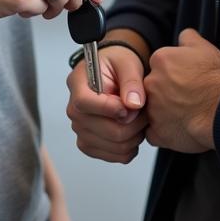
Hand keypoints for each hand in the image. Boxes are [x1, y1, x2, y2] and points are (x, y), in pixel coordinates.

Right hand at [66, 45, 148, 163]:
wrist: (114, 75)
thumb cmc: (118, 65)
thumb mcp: (127, 64)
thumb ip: (131, 82)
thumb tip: (133, 105)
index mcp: (78, 84)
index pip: (84, 103)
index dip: (109, 108)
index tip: (129, 105)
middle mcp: (74, 110)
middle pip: (103, 130)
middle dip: (133, 123)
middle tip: (145, 110)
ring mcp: (81, 130)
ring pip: (114, 146)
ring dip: (135, 136)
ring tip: (140, 119)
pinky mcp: (91, 144)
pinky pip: (116, 156)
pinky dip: (131, 147)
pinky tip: (134, 131)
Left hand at [144, 29, 219, 153]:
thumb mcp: (210, 49)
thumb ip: (192, 40)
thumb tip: (188, 37)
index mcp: (162, 59)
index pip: (163, 63)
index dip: (176, 71)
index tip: (188, 79)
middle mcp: (151, 82)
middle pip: (155, 86)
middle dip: (169, 91)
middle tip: (189, 98)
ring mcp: (152, 109)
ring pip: (154, 109)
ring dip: (166, 112)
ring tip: (188, 115)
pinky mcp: (156, 132)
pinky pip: (155, 133)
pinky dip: (165, 133)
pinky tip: (181, 130)